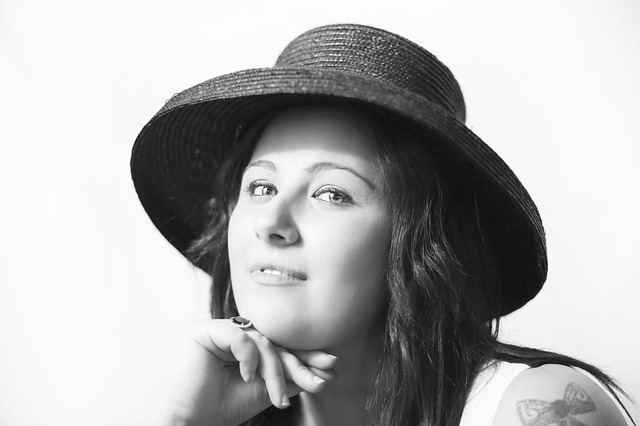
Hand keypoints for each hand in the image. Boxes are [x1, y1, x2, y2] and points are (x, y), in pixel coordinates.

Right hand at [145, 319, 337, 425]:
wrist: (192, 422)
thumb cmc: (223, 407)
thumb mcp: (267, 390)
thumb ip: (290, 376)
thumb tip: (325, 371)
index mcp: (246, 344)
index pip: (280, 344)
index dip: (305, 354)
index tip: (331, 367)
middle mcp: (233, 332)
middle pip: (273, 341)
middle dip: (298, 363)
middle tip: (320, 379)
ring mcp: (219, 329)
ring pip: (260, 340)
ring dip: (275, 370)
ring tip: (279, 397)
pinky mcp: (204, 330)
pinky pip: (239, 335)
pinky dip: (248, 357)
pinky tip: (247, 376)